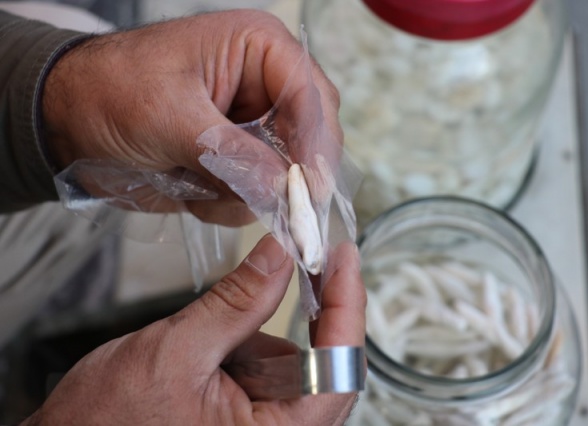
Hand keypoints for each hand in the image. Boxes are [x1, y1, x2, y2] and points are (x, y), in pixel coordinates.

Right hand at [23, 235, 365, 425]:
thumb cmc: (108, 425)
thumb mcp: (177, 352)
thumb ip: (237, 303)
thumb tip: (280, 253)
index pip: (337, 372)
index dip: (348, 308)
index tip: (345, 257)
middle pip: (326, 367)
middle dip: (311, 312)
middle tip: (305, 258)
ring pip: (296, 366)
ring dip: (267, 334)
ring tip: (217, 335)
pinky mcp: (249, 418)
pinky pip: (270, 371)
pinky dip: (250, 344)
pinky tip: (214, 349)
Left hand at [42, 10, 340, 225]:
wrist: (67, 122)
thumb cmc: (110, 92)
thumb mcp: (167, 115)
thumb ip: (228, 152)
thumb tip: (280, 188)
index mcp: (258, 49)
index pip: (310, 94)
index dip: (315, 141)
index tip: (307, 186)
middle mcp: (266, 87)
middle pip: (311, 137)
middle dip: (286, 174)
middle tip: (275, 206)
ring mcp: (254, 129)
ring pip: (287, 175)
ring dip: (247, 193)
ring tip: (199, 186)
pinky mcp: (240, 163)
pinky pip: (259, 196)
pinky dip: (228, 205)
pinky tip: (192, 191)